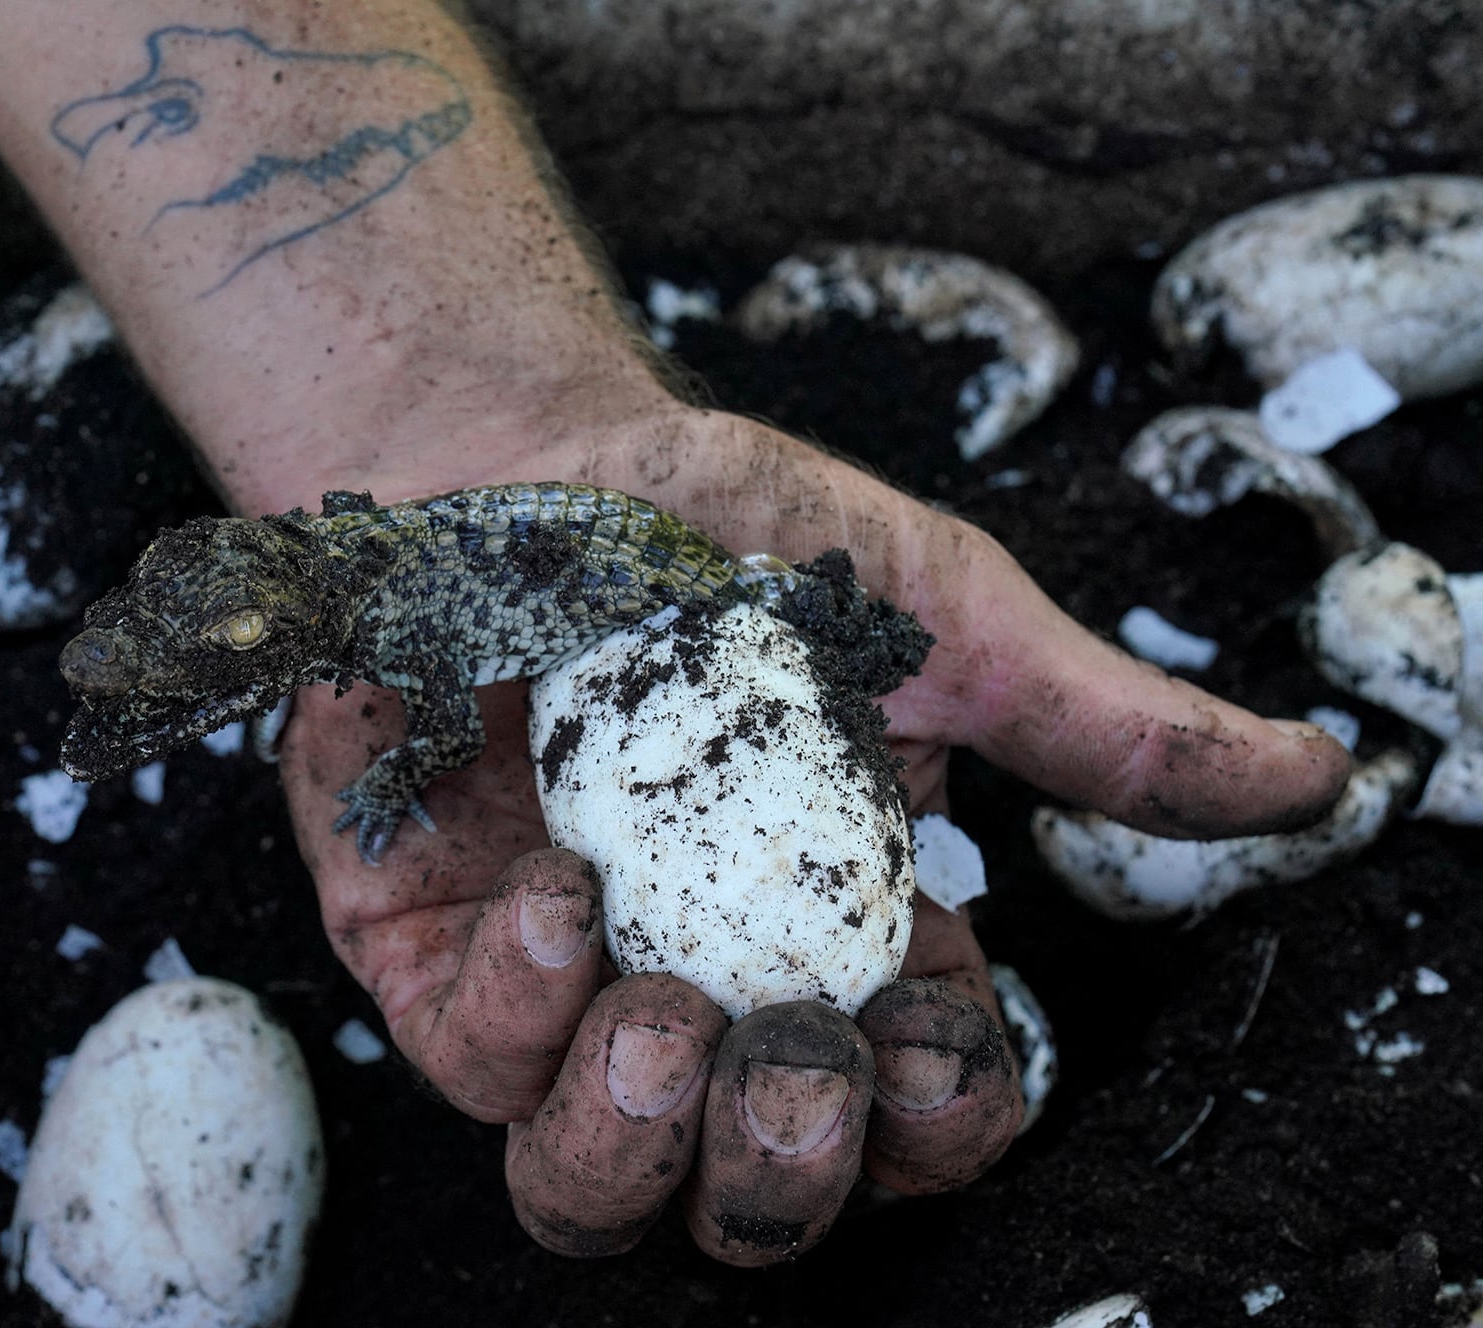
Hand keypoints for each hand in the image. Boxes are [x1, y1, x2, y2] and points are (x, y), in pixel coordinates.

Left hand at [278, 410, 1351, 1262]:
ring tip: (667, 1015)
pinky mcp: (430, 954)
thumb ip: (1096, 724)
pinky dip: (523, 1007)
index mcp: (838, 934)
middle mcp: (702, 986)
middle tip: (795, 1052)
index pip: (909, 1107)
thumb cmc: (713, 529)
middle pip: (754, 1194)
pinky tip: (555, 894)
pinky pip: (473, 1066)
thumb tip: (1310, 776)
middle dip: (789, 1165)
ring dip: (645, 1142)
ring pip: (595, 1191)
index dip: (932, 1113)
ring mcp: (555, 987)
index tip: (922, 1021)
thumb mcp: (927, 619)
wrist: (508, 456)